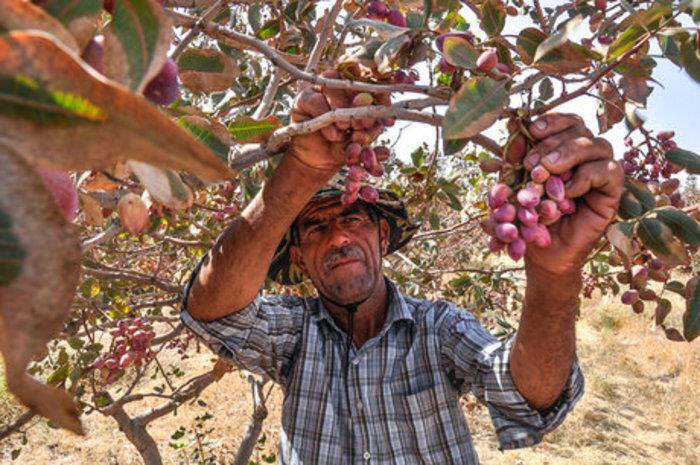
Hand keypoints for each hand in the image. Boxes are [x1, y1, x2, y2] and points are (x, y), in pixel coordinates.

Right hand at [289, 70, 389, 172]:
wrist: (317, 161)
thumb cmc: (341, 147)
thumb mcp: (360, 146)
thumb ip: (372, 142)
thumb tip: (386, 152)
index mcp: (360, 92)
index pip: (372, 82)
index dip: (380, 94)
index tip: (386, 111)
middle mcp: (341, 86)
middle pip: (353, 81)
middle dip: (361, 103)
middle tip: (363, 123)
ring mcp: (321, 90)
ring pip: (334, 87)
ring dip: (342, 110)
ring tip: (345, 130)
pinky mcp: (304, 98)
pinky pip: (316, 101)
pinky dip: (326, 118)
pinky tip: (333, 135)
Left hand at [506, 113, 624, 275]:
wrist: (541, 252)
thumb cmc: (527, 218)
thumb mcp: (514, 187)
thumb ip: (513, 160)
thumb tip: (514, 127)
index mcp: (561, 149)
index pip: (565, 122)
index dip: (551, 120)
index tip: (531, 129)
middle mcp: (583, 156)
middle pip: (580, 129)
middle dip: (553, 142)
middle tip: (532, 164)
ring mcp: (600, 171)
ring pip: (598, 145)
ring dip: (569, 154)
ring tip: (546, 171)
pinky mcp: (612, 191)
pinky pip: (610, 171)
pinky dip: (586, 176)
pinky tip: (566, 192)